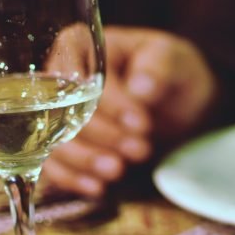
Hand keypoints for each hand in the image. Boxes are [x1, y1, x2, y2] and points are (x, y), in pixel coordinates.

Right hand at [42, 26, 216, 196]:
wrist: (181, 101)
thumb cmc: (173, 72)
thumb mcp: (176, 60)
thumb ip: (159, 67)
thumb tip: (140, 88)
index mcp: (82, 46)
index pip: (85, 79)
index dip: (112, 104)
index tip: (142, 123)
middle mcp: (59, 78)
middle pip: (65, 113)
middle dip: (104, 136)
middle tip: (141, 150)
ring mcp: (56, 113)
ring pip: (55, 141)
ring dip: (88, 160)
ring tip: (120, 170)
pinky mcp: (62, 143)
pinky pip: (54, 164)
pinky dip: (73, 178)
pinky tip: (97, 187)